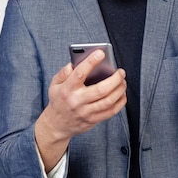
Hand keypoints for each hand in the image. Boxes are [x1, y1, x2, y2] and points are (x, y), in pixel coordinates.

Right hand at [35, 49, 126, 170]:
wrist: (56, 125)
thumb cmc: (59, 100)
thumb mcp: (54, 84)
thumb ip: (63, 73)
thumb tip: (73, 64)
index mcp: (67, 89)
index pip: (79, 74)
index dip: (91, 62)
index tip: (101, 53)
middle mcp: (77, 101)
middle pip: (100, 90)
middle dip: (115, 79)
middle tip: (120, 72)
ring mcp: (86, 112)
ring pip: (108, 101)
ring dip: (120, 90)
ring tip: (123, 81)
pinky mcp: (93, 120)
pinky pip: (111, 111)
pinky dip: (120, 102)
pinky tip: (122, 94)